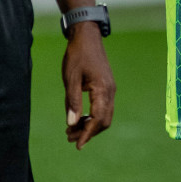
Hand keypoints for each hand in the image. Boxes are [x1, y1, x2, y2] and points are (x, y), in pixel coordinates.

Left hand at [63, 24, 114, 149]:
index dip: (87, 134)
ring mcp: (110, 89)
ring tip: (71, 130)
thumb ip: (72, 102)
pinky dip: (92, 116)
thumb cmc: (77, 55)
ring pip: (104, 115)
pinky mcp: (107, 86)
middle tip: (69, 138)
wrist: (87, 36)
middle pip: (104, 121)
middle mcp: (110, 91)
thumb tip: (72, 124)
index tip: (77, 145)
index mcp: (103, 89)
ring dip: (90, 125)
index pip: (97, 119)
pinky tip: (79, 118)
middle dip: (88, 132)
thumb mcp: (70, 78)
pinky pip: (103, 107)